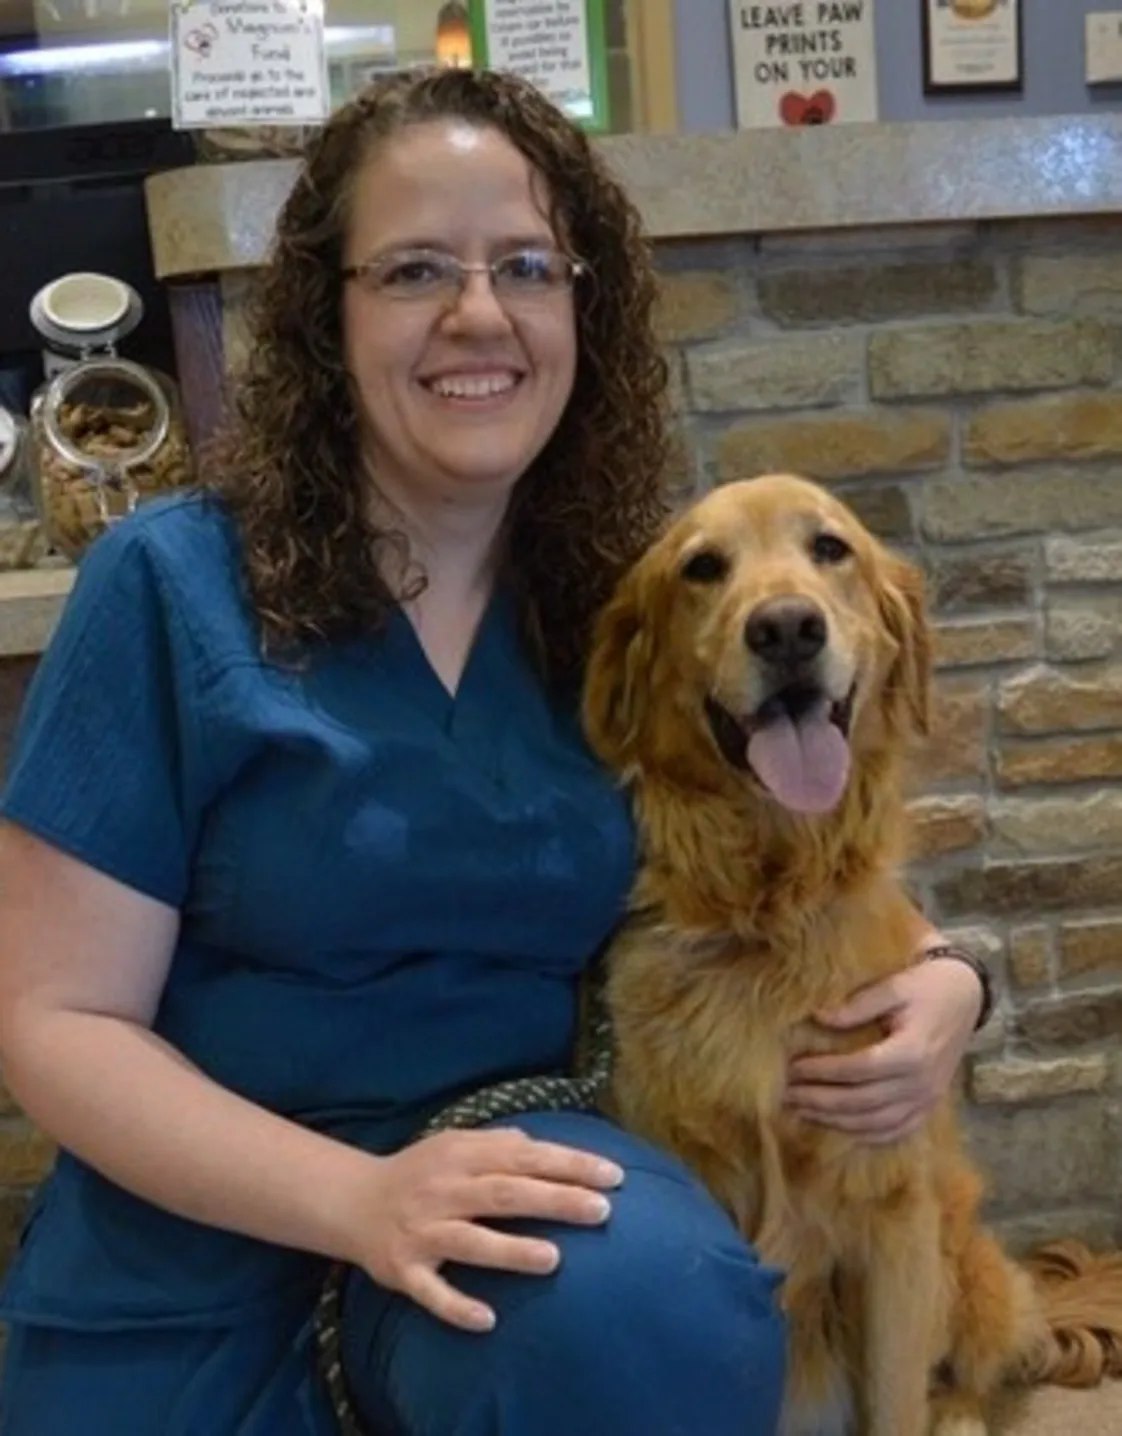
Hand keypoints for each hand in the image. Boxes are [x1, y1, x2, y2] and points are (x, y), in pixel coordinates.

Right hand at [355, 1127, 622, 1331]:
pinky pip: (432, 1292)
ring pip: (471, 1242)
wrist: (353, 1202)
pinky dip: (457, 1306)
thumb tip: (538, 1144)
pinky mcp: (404, 1271)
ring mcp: (424, 1232)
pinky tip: (488, 1320)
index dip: (568, 1164)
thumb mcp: (453, 1144)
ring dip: (511, 1251)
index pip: (523, 1157)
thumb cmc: (419, 1172)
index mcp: (462, 1156)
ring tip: (554, 1259)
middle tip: (601, 1210)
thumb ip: (496, 1143)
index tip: (612, 1175)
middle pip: (505, 1194)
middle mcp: (444, 1190)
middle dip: (554, 1200)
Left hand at [785, 957, 983, 1144]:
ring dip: (836, 1122)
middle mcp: (921, 1083)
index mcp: (913, 1052)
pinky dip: (865, 1135)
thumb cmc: (926, 986)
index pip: (859, 1069)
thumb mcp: (894, 986)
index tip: (793, 1067)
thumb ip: (857, 1005)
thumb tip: (817, 1017)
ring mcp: (927, 1099)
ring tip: (802, 1111)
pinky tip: (837, 1128)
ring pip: (876, 1123)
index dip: (824, 1071)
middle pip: (863, 1102)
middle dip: (820, 1101)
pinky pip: (896, 1131)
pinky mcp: (929, 1106)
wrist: (965, 996)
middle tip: (786, 1094)